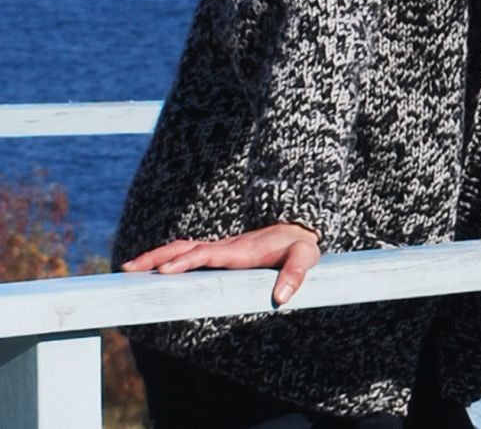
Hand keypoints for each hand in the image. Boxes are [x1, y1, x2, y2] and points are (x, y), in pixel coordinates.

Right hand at [121, 222, 320, 304]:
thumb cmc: (300, 246)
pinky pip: (189, 253)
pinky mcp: (220, 253)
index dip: (186, 261)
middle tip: (128, 268)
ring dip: (156, 256)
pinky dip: (168, 257)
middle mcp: (225, 247)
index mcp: (240, 250)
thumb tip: (281, 298)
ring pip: (182, 248)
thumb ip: (295, 275)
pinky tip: (152, 268)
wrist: (298, 228)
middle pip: (185, 247)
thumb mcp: (305, 257)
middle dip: (156, 257)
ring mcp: (221, 248)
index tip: (164, 270)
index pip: (207, 254)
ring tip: (128, 267)